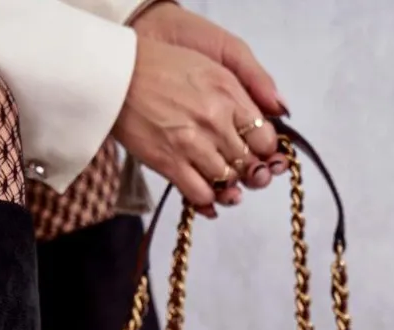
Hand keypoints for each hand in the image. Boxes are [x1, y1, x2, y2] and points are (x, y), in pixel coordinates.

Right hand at [132, 1, 289, 199]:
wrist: (116, 75)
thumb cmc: (160, 67)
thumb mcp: (211, 64)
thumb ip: (244, 88)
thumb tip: (277, 111)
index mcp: (228, 92)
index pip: (265, 137)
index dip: (265, 152)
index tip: (259, 155)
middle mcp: (215, 118)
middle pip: (249, 164)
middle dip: (250, 174)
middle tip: (243, 175)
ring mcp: (192, 143)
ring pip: (228, 182)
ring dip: (229, 188)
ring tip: (224, 185)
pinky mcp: (170, 162)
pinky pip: (201, 194)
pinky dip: (207, 201)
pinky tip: (207, 198)